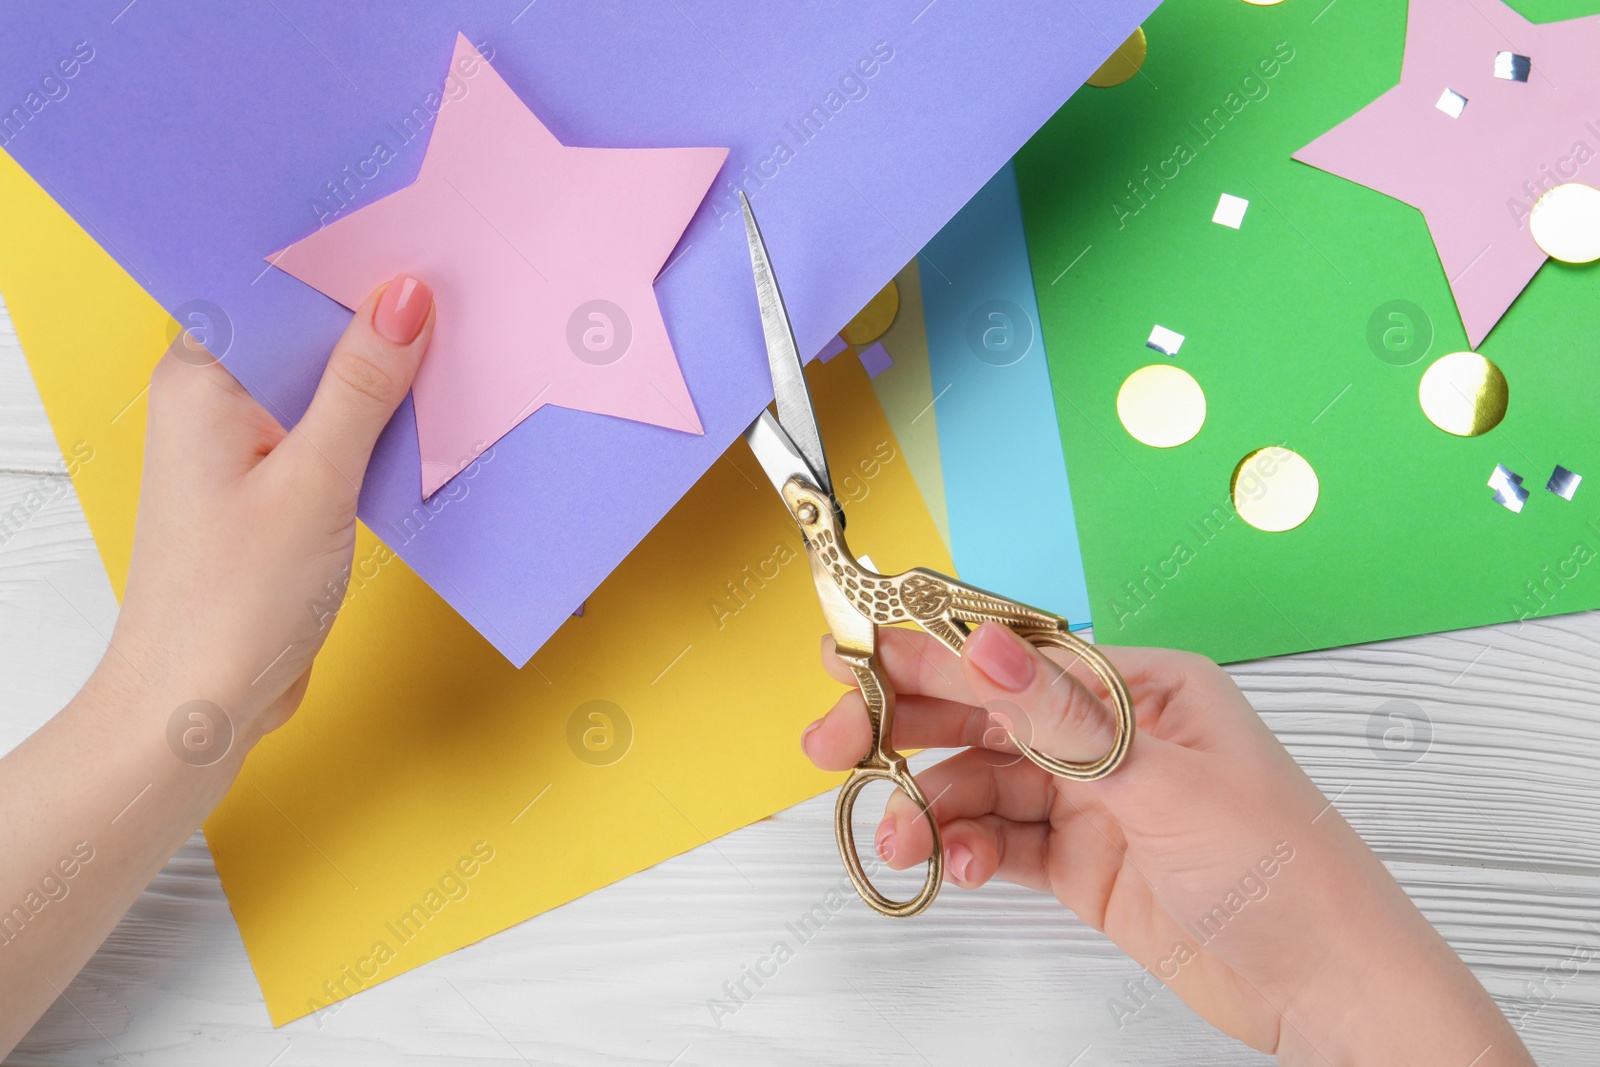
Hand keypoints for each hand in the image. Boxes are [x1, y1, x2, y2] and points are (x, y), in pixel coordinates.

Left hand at [0, 274, 434, 1054]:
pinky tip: (433, 426)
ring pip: (333, 387)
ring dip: (390, 382)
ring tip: (461, 352)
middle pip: (311, 334)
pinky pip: (340, 437)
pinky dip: (383, 433)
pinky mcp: (282, 489)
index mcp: (202, 380)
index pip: (276, 288)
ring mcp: (251, 447)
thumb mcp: (315, 482)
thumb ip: (361, 385)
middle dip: (381, 321)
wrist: (202, 705)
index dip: (345, 263)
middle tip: (459, 292)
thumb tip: (404, 296)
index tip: (418, 244)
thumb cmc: (230, 602)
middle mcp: (219, 403)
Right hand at [802, 624, 1530, 1064]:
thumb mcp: (1164, 784)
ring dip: (934, 805)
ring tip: (904, 838)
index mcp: (1141, 686)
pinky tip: (954, 867)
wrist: (1329, 989)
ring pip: (984, 782)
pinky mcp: (1083, 861)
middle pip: (985, 711)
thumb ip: (1061, 720)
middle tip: (835, 740)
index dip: (930, 648)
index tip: (856, 651)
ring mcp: (1095, 800)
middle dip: (908, 724)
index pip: (1016, 652)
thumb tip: (988, 646)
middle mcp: (1111, 734)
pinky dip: (967, 850)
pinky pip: (1001, 841)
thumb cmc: (1287, 871)